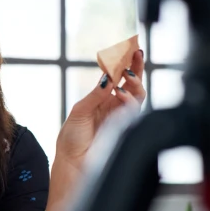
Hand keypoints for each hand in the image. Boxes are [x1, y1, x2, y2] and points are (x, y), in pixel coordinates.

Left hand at [54, 50, 145, 184]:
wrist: (73, 162)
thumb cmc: (72, 139)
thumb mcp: (80, 111)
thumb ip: (95, 94)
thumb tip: (107, 77)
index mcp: (102, 99)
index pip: (116, 76)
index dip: (123, 62)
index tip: (128, 47)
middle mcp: (114, 105)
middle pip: (132, 82)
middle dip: (136, 66)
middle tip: (136, 52)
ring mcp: (121, 115)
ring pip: (137, 94)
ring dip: (134, 81)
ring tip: (126, 74)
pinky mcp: (125, 126)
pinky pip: (133, 109)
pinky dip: (128, 98)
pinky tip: (119, 93)